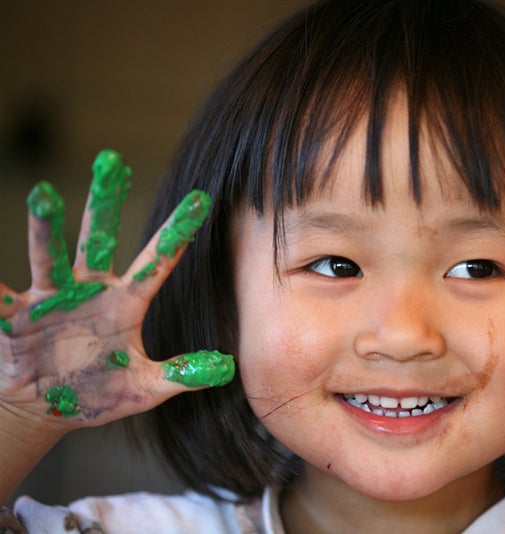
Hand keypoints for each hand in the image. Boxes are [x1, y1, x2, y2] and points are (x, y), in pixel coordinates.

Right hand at [0, 150, 233, 436]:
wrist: (43, 407)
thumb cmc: (98, 391)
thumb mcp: (144, 388)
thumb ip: (182, 374)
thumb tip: (231, 368)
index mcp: (123, 304)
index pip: (157, 264)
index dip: (177, 234)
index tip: (200, 199)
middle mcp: (87, 290)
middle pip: (97, 240)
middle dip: (104, 203)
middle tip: (112, 161)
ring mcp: (49, 299)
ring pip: (48, 256)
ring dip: (45, 228)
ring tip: (44, 195)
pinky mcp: (12, 317)